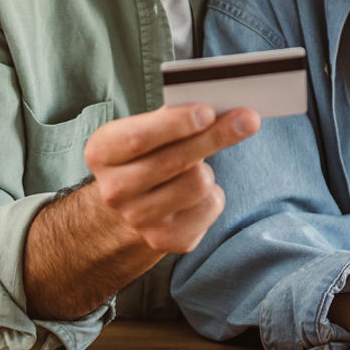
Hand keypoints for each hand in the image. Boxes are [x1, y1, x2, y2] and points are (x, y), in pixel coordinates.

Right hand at [82, 103, 259, 253]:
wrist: (129, 206)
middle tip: (247, 119)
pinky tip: (197, 193)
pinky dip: (213, 194)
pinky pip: (210, 207)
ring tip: (197, 167)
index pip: (140, 138)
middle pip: (176, 160)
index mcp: (102, 152)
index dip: (176, 124)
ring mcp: (138, 219)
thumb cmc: (145, 155)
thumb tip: (217, 110)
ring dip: (208, 170)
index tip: (208, 112)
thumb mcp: (143, 129)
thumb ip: (171, 117)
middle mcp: (114, 190)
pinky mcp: (165, 240)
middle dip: (216, 136)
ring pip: (198, 183)